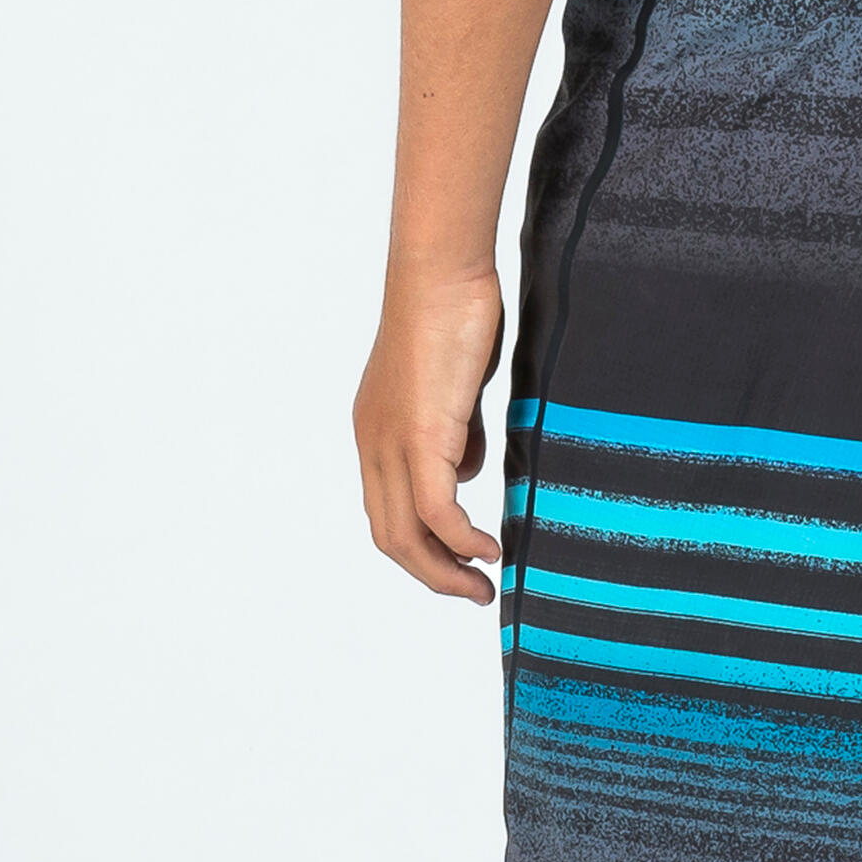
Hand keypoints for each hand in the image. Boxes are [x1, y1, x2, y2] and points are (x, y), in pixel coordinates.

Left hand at [353, 266, 507, 601]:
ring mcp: (392, 442)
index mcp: (376, 431)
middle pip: (389, 536)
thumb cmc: (454, 311)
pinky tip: (488, 549)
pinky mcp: (421, 435)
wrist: (442, 270)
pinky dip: (460, 540)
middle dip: (431, 574)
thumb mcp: (454, 386)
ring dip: (445, 569)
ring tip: (483, 584)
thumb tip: (466, 471)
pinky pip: (436, 510)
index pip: (387, 510)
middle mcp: (373, 443)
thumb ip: (456, 431)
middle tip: (474, 592)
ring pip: (406, 534)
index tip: (459, 564)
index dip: (420, 547)